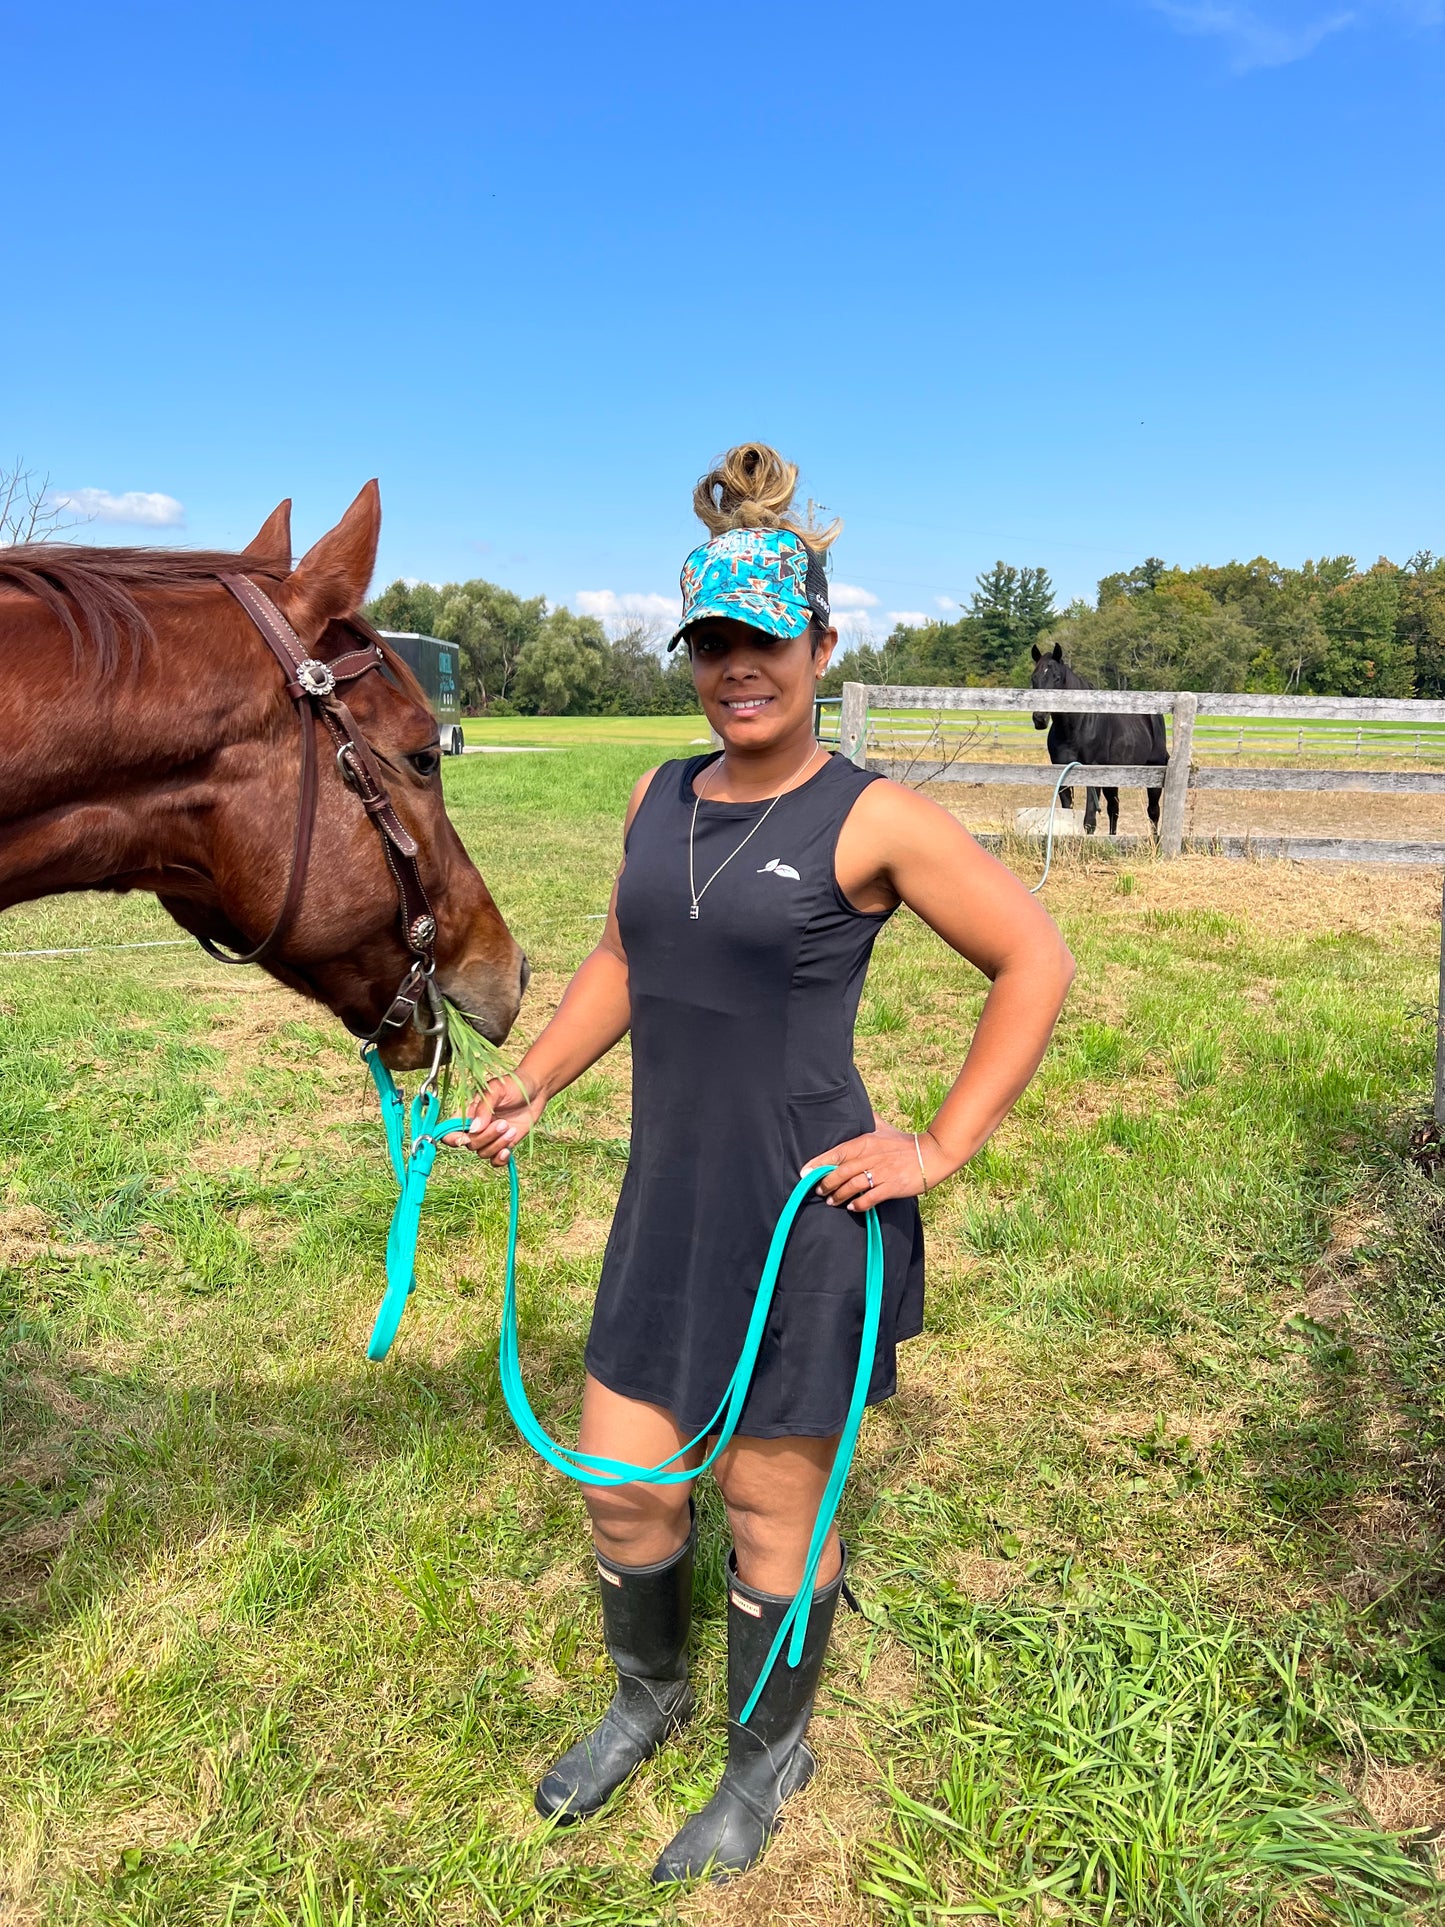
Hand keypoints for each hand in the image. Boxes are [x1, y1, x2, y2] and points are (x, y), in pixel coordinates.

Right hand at [440, 1070, 540, 1164]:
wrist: (536, 1090)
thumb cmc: (513, 1085)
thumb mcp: (496, 1090)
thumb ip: (483, 1108)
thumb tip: (474, 1128)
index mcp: (468, 1112)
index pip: (450, 1130)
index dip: (452, 1138)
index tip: (464, 1137)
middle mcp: (476, 1127)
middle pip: (470, 1143)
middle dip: (486, 1137)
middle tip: (503, 1123)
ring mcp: (489, 1137)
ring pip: (483, 1152)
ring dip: (497, 1144)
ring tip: (511, 1129)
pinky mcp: (503, 1144)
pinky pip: (495, 1160)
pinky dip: (500, 1159)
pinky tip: (508, 1150)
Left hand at [803, 1123, 944, 1211]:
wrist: (932, 1154)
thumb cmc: (904, 1143)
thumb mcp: (884, 1128)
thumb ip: (869, 1120)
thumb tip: (857, 1105)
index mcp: (865, 1142)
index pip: (836, 1152)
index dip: (818, 1163)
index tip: (804, 1172)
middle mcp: (870, 1157)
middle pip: (840, 1172)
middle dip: (826, 1183)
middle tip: (819, 1191)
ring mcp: (881, 1172)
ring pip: (852, 1186)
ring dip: (839, 1196)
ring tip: (832, 1202)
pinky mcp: (892, 1186)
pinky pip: (870, 1198)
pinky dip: (859, 1204)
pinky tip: (852, 1207)